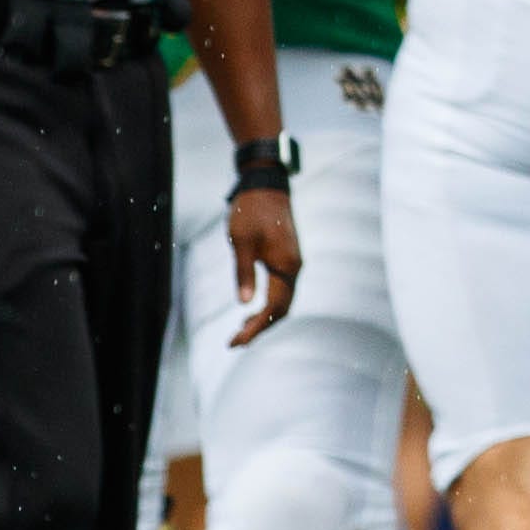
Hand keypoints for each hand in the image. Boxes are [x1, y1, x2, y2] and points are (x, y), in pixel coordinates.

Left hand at [226, 180, 301, 343]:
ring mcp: (293, 263)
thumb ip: (243, 273)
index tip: (236, 342)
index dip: (256, 327)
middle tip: (235, 341)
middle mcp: (294, 267)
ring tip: (240, 329)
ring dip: (264, 317)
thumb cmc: (251, 212)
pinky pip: (282, 290)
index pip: (273, 307)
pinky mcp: (287, 259)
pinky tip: (251, 307)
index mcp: (286, 265)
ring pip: (283, 300)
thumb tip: (243, 303)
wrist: (266, 187)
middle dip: (260, 327)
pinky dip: (268, 304)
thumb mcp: (241, 242)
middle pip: (282, 309)